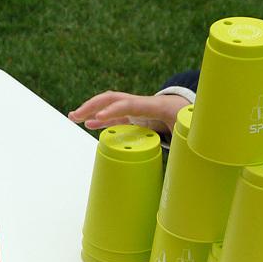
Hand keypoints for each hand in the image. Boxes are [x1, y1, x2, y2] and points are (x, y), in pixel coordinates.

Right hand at [68, 91, 189, 135]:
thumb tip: (181, 163)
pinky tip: (87, 123)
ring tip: (73, 117)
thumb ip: (183, 142)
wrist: (189, 109)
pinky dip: (99, 118)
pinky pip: (112, 114)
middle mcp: (141, 104)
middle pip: (112, 99)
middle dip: (93, 106)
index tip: (98, 119)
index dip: (113, 111)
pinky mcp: (132, 115)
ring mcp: (135, 108)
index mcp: (155, 107)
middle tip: (77, 116)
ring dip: (90, 109)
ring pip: (108, 104)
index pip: (130, 105)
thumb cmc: (187, 120)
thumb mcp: (188, 131)